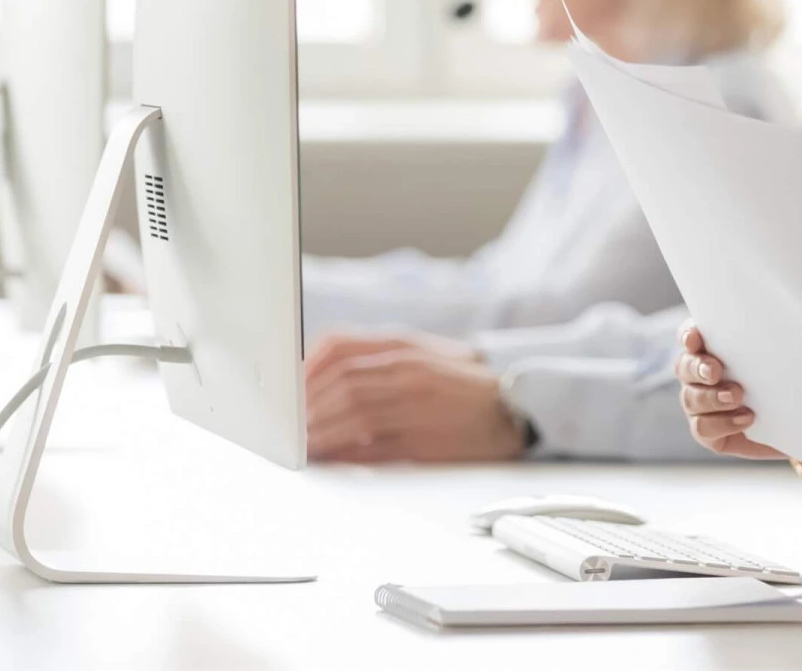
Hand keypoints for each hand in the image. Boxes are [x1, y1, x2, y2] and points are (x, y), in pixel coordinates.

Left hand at [304, 331, 521, 462]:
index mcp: (404, 346)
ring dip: (320, 430)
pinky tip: (332, 457)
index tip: (287, 389)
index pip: (339, 346)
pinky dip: (346, 452)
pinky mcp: (426, 438)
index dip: (305, 368)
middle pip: (342, 382)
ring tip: (302, 444)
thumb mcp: (419, 356)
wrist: (514, 408)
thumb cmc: (460, 385)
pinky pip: (375, 445)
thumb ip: (373, 361)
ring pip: (354, 413)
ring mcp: (418, 403)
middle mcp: (409, 369)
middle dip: (307, 406)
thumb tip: (317, 378)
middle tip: (287, 424)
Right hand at [675, 322, 786, 460]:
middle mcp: (698, 375)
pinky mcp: (707, 430)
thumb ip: (780, 343)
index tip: (696, 339)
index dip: (688, 335)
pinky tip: (746, 418)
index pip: (690, 336)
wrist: (796, 422)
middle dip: (698, 367)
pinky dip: (723, 422)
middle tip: (716, 370)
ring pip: (690, 397)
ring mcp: (699, 404)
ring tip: (737, 396)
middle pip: (684, 366)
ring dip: (712, 397)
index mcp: (712, 350)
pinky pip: (703, 427)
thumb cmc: (786, 381)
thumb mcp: (785, 359)